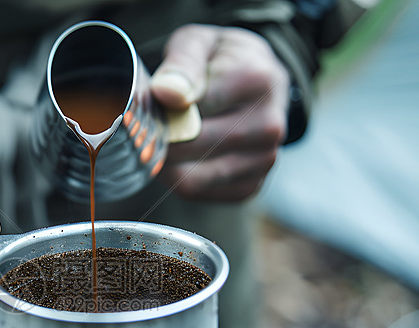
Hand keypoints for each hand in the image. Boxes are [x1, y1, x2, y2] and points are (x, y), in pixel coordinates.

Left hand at [151, 25, 289, 201]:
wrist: (257, 81)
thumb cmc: (220, 61)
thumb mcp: (198, 43)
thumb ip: (182, 63)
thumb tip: (168, 93)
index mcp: (258, 82)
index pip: (192, 112)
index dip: (159, 114)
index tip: (149, 108)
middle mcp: (269, 126)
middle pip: (190, 148)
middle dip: (159, 140)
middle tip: (149, 126)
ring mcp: (264, 160)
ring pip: (192, 179)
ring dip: (165, 164)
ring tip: (164, 140)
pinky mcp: (251, 186)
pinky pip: (200, 194)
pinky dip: (180, 179)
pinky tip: (182, 157)